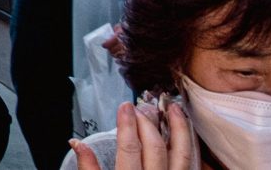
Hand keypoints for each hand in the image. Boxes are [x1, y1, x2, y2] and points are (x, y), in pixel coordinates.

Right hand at [72, 98, 199, 169]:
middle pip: (155, 148)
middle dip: (148, 123)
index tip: (124, 106)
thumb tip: (77, 143)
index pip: (129, 150)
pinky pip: (193, 164)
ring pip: (182, 155)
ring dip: (179, 129)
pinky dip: (191, 146)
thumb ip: (89, 169)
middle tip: (140, 107)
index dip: (127, 125)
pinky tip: (188, 132)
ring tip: (175, 108)